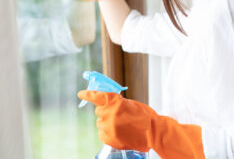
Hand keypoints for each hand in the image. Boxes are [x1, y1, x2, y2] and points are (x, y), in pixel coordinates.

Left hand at [78, 90, 204, 158]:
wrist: (153, 132)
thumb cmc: (144, 116)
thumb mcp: (130, 104)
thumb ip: (116, 103)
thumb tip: (106, 104)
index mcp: (115, 102)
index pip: (97, 96)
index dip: (88, 94)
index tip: (81, 93)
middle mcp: (110, 114)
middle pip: (99, 111)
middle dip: (106, 111)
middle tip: (118, 114)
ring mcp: (109, 127)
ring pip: (100, 123)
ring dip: (107, 122)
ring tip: (122, 125)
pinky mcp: (109, 139)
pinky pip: (102, 133)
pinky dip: (108, 132)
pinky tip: (119, 132)